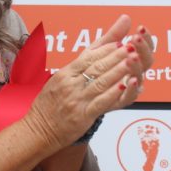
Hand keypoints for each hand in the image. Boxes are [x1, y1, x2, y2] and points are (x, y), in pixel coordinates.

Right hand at [22, 15, 154, 151]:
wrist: (38, 129)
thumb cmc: (49, 104)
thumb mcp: (60, 80)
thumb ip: (78, 65)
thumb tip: (93, 52)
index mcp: (65, 74)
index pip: (88, 57)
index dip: (106, 49)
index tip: (121, 40)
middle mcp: (71, 84)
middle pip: (96, 66)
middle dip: (116, 55)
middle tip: (131, 46)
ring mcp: (77, 99)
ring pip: (100, 82)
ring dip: (118, 70)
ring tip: (133, 61)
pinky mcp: (82, 115)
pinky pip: (100, 102)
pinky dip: (112, 93)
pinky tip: (123, 86)